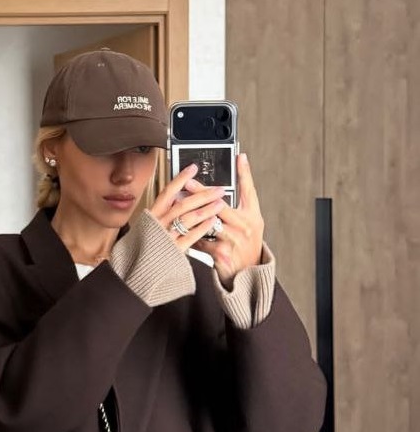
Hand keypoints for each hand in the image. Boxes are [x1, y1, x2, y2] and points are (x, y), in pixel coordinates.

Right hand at [150, 164, 229, 251]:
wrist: (138, 270)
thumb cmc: (143, 248)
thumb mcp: (148, 226)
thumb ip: (162, 214)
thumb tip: (176, 199)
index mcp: (152, 215)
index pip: (167, 192)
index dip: (181, 179)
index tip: (193, 169)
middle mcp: (158, 223)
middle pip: (182, 204)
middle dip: (202, 194)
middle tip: (218, 189)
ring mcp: (165, 236)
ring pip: (187, 218)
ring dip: (206, 209)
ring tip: (220, 203)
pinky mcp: (173, 250)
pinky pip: (189, 237)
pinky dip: (201, 228)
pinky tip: (212, 222)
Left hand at [192, 153, 264, 287]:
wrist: (247, 276)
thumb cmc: (245, 247)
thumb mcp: (248, 226)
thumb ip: (237, 208)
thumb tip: (221, 190)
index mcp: (253, 216)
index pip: (249, 190)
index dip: (244, 172)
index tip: (239, 156)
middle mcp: (246, 226)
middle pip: (221, 204)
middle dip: (202, 192)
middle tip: (187, 182)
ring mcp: (234, 240)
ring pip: (208, 222)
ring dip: (191, 214)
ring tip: (178, 205)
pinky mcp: (222, 254)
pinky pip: (201, 241)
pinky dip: (190, 236)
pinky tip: (181, 232)